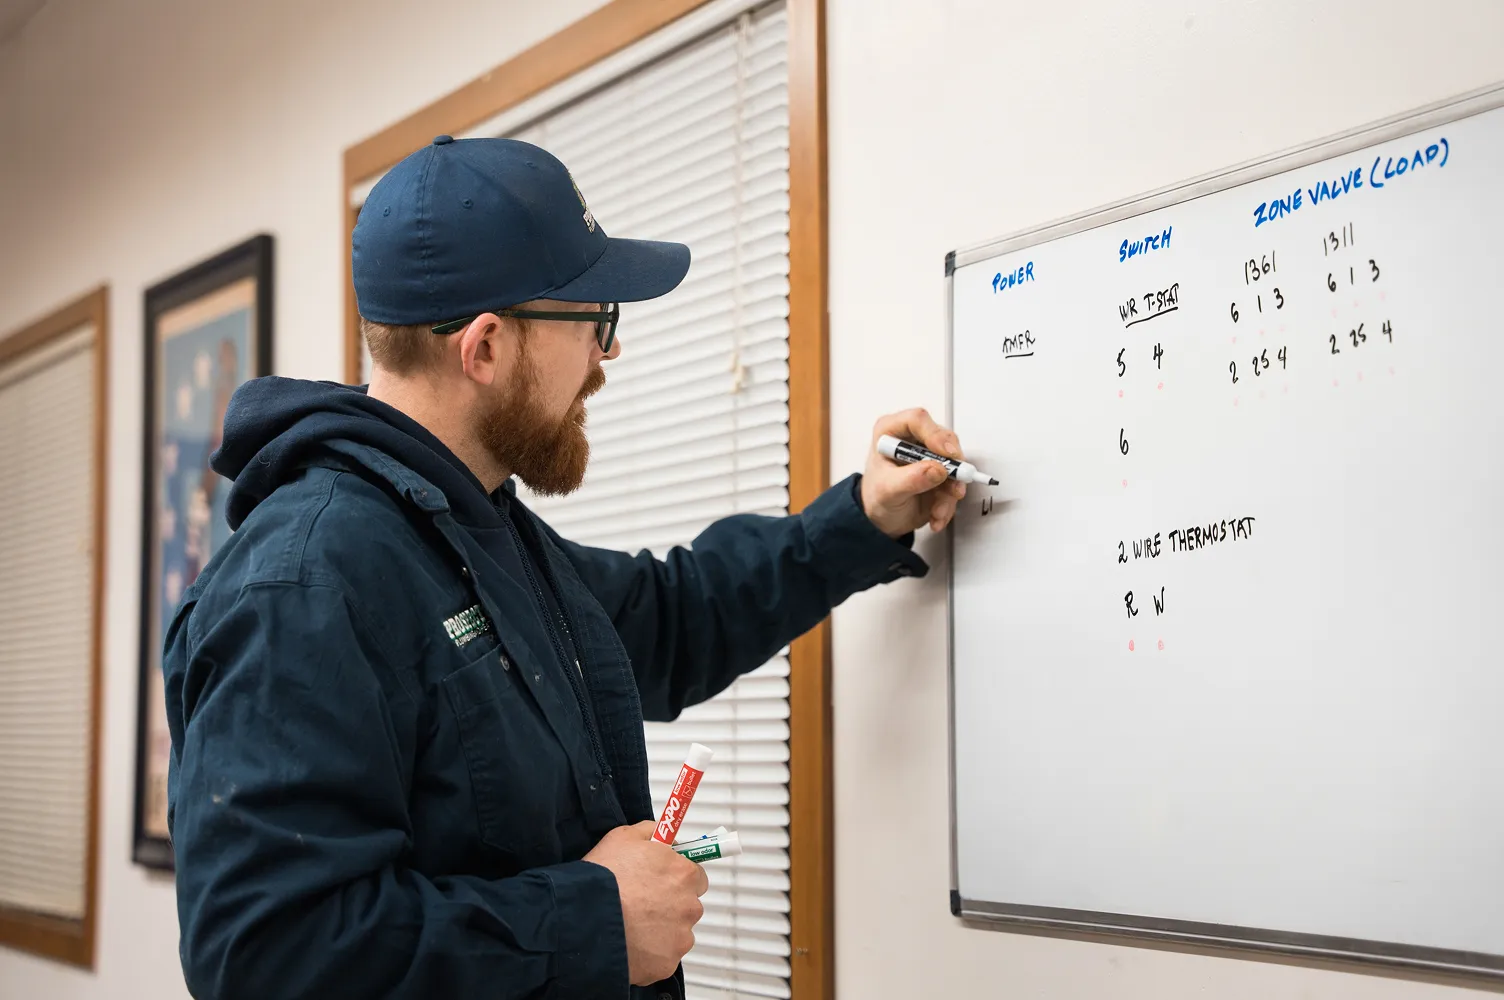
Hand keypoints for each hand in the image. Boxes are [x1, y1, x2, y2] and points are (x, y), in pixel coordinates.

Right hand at [584, 820, 709, 985]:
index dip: (677, 877)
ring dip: (660, 930)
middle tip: (641, 903)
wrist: (584, 918)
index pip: (696, 876)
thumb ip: (651, 831)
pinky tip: (629, 943)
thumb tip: (662, 834)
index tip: (664, 880)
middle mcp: (689, 906)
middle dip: (669, 904)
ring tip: (630, 925)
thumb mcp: (623, 837)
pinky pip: (662, 957)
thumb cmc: (603, 878)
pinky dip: (650, 953)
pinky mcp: (666, 964)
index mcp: (684, 874)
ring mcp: (680, 938)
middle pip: (687, 905)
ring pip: (676, 933)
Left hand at [860, 407, 968, 537]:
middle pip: (944, 440)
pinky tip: (937, 514)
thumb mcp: (887, 490)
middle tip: (953, 486)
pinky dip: (949, 502)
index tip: (946, 454)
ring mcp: (929, 456)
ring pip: (954, 464)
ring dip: (950, 491)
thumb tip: (936, 469)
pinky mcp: (941, 473)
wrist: (882, 518)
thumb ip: (910, 479)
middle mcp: (913, 440)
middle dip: (952, 467)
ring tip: (938, 510)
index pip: (917, 420)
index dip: (934, 434)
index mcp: (891, 432)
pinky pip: (955, 483)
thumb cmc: (876, 497)